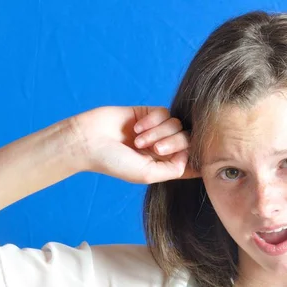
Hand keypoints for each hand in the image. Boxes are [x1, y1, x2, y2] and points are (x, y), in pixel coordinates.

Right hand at [71, 106, 198, 183]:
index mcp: (165, 165)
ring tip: (138, 140)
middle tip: (155, 149)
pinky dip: (153, 121)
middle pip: (188, 140)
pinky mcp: (148, 113)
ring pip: (177, 124)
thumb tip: (190, 154)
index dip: (198, 158)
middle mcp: (163, 147)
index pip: (192, 161)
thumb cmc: (115, 162)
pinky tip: (136, 128)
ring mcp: (157, 129)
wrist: (88, 141)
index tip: (198, 159)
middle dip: (174, 143)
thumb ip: (174, 169)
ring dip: (159, 132)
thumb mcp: (147, 174)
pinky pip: (165, 112)